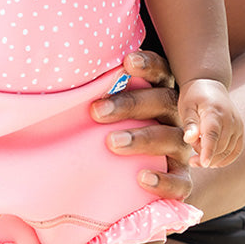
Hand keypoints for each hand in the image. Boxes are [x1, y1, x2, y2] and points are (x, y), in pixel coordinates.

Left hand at [89, 50, 192, 200]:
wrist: (130, 175)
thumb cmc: (113, 130)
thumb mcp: (106, 112)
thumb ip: (98, 96)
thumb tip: (62, 79)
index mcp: (158, 93)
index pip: (160, 72)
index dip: (148, 65)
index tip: (127, 61)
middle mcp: (174, 117)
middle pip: (163, 102)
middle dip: (131, 104)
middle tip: (97, 111)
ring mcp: (180, 147)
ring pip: (171, 138)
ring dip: (142, 139)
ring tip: (112, 142)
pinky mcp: (182, 178)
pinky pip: (181, 182)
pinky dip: (165, 181)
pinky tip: (142, 178)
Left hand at [177, 79, 243, 168]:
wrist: (210, 86)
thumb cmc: (194, 97)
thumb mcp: (186, 107)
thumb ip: (190, 124)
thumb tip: (189, 139)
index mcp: (214, 111)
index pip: (213, 134)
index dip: (208, 150)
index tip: (203, 163)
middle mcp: (230, 119)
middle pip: (220, 146)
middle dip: (205, 156)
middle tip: (190, 158)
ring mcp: (237, 125)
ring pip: (228, 151)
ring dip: (213, 159)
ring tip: (198, 155)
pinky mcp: (240, 131)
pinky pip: (236, 150)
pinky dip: (226, 159)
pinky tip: (213, 162)